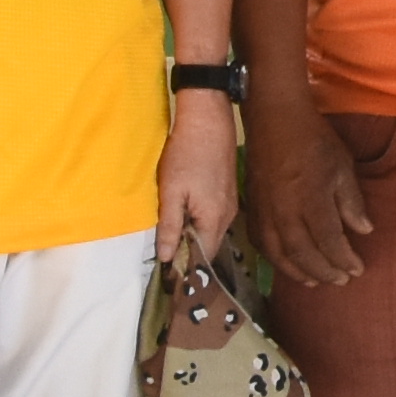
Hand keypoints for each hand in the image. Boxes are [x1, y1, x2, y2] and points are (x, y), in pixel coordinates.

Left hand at [158, 98, 242, 267]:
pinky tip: (185, 217)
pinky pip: (215, 219)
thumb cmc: (186, 154)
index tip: (167, 276)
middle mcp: (227, 216)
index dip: (185, 268)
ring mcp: (230, 204)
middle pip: (209, 247)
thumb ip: (169, 226)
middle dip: (189, 255)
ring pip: (212, 233)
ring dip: (194, 239)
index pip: (202, 257)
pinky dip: (200, 225)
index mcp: (213, 220)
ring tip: (172, 240)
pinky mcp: (228, 193)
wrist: (208, 121)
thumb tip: (167, 257)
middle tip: (165, 259)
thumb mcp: (171, 191)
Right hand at [250, 96, 372, 290]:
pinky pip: (260, 242)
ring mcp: (265, 211)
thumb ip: (351, 201)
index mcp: (310, 200)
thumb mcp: (341, 165)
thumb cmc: (313, 139)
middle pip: (303, 254)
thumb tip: (364, 231)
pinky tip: (286, 263)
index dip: (344, 260)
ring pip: (279, 253)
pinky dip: (274, 258)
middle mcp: (285, 211)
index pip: (329, 241)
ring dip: (298, 272)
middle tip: (341, 280)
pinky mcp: (251, 208)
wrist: (274, 118)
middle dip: (324, 271)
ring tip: (315, 281)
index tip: (358, 270)